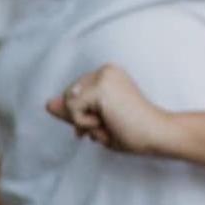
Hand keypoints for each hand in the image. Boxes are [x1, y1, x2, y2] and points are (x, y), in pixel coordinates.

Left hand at [47, 63, 177, 156]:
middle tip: (109, 123)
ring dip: (84, 121)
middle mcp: (105, 70)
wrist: (156, 134)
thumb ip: (73, 111)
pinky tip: (107, 122)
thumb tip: (47, 104)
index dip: (80, 114)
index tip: (102, 122)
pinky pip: (73, 109)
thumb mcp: (95, 120)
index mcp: (106, 74)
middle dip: (80, 118)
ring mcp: (103, 76)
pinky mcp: (100, 88)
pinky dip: (85, 123)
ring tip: (109, 122)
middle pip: (67, 97)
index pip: (72, 94)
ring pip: (67, 103)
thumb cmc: (131, 130)